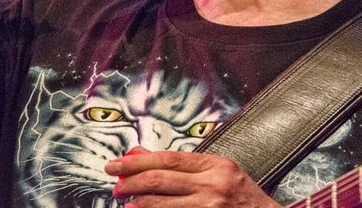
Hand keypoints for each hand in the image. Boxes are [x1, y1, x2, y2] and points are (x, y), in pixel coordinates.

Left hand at [105, 148, 280, 207]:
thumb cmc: (246, 201)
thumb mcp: (221, 175)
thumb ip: (187, 168)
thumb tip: (145, 158)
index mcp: (217, 165)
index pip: (168, 159)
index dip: (137, 162)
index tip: (117, 165)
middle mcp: (213, 185)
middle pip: (160, 179)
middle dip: (131, 182)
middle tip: (116, 185)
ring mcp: (210, 207)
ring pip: (162, 203)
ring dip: (138, 203)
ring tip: (125, 202)